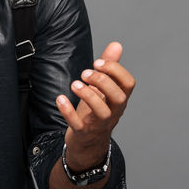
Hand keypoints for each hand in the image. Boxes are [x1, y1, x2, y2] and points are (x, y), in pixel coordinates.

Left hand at [55, 42, 134, 169]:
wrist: (88, 143)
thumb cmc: (95, 111)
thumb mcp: (102, 89)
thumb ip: (109, 68)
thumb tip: (116, 45)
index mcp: (119, 99)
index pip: (128, 83)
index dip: (115, 70)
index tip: (98, 62)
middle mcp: (113, 112)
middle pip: (118, 97)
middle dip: (102, 81)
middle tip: (85, 73)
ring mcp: (99, 124)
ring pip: (102, 112)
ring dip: (88, 95)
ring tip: (74, 84)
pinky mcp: (83, 133)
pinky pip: (78, 125)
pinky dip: (68, 112)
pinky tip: (59, 99)